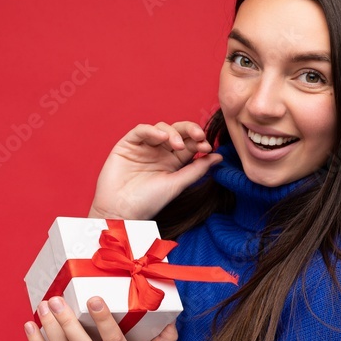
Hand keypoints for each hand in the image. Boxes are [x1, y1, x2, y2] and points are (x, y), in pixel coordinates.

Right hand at [88, 121, 221, 219]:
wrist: (122, 211)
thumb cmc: (149, 202)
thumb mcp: (177, 184)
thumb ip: (197, 169)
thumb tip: (219, 157)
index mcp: (174, 161)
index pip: (190, 144)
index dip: (199, 142)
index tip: (207, 147)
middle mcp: (160, 152)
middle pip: (178, 132)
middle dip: (190, 130)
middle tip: (199, 136)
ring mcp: (144, 147)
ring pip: (162, 128)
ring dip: (173, 133)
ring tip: (177, 145)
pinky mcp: (128, 144)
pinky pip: (141, 131)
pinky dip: (152, 131)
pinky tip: (162, 137)